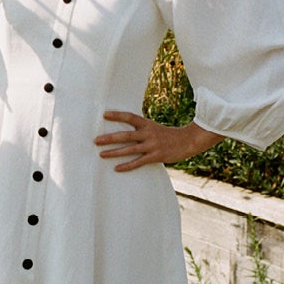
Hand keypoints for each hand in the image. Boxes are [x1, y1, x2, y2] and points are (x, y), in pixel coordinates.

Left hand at [95, 111, 221, 172]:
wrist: (188, 141)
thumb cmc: (168, 135)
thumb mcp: (154, 127)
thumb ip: (140, 129)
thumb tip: (123, 131)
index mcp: (147, 124)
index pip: (129, 117)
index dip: (117, 115)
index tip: (104, 115)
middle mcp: (148, 133)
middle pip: (126, 135)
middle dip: (109, 138)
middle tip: (96, 140)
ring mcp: (152, 145)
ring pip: (129, 149)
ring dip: (114, 152)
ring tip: (101, 154)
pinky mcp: (156, 157)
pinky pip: (138, 162)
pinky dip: (127, 166)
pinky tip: (116, 168)